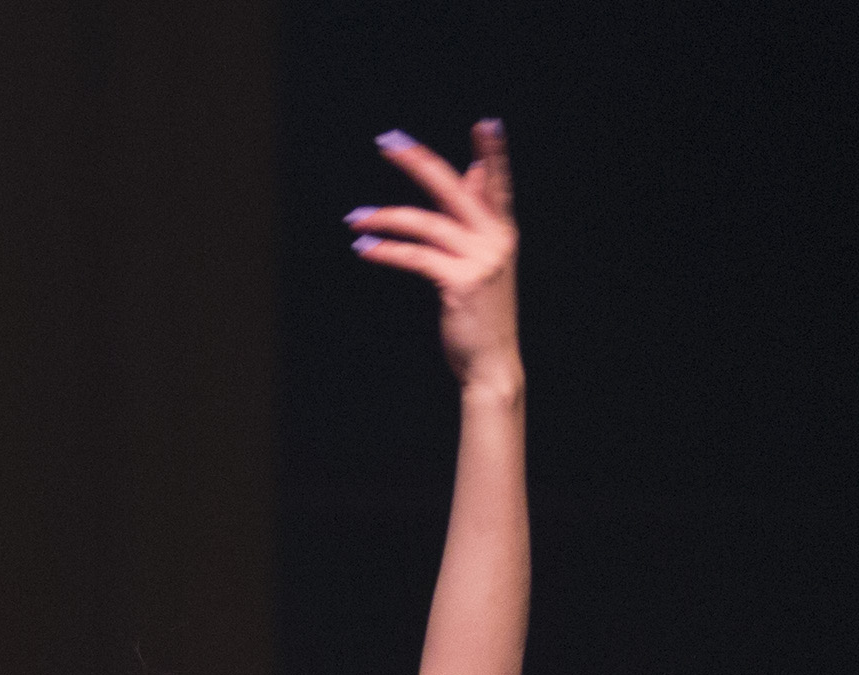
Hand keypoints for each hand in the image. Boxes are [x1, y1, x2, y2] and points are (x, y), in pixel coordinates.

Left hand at [347, 121, 519, 392]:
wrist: (492, 366)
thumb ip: (478, 216)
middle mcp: (494, 240)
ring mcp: (478, 260)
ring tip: (355, 217)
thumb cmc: (483, 314)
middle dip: (418, 162)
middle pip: (451, 188)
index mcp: (502, 232)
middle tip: (388, 142)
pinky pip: (415, 256)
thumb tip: (472, 173)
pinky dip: (387, 250)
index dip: (493, 154)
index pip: (499, 184)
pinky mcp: (459, 283)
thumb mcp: (485, 260)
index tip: (486, 123)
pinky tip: (365, 247)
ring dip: (386, 217)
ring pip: (425, 223)